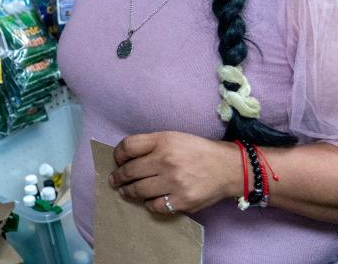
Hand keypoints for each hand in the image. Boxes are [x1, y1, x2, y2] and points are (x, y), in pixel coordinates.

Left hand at [108, 132, 240, 214]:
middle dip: (118, 177)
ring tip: (125, 192)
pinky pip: (155, 206)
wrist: (228, 167)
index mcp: (163, 141)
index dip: (118, 155)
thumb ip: (150, 144)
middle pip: (129, 171)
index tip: (117, 161)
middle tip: (114, 181)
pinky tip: (148, 201)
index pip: (128, 146)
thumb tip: (126, 158)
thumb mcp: (173, 137)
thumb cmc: (197, 151)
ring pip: (138, 190)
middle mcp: (166, 160)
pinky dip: (148, 204)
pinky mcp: (182, 201)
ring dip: (128, 192)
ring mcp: (174, 182)